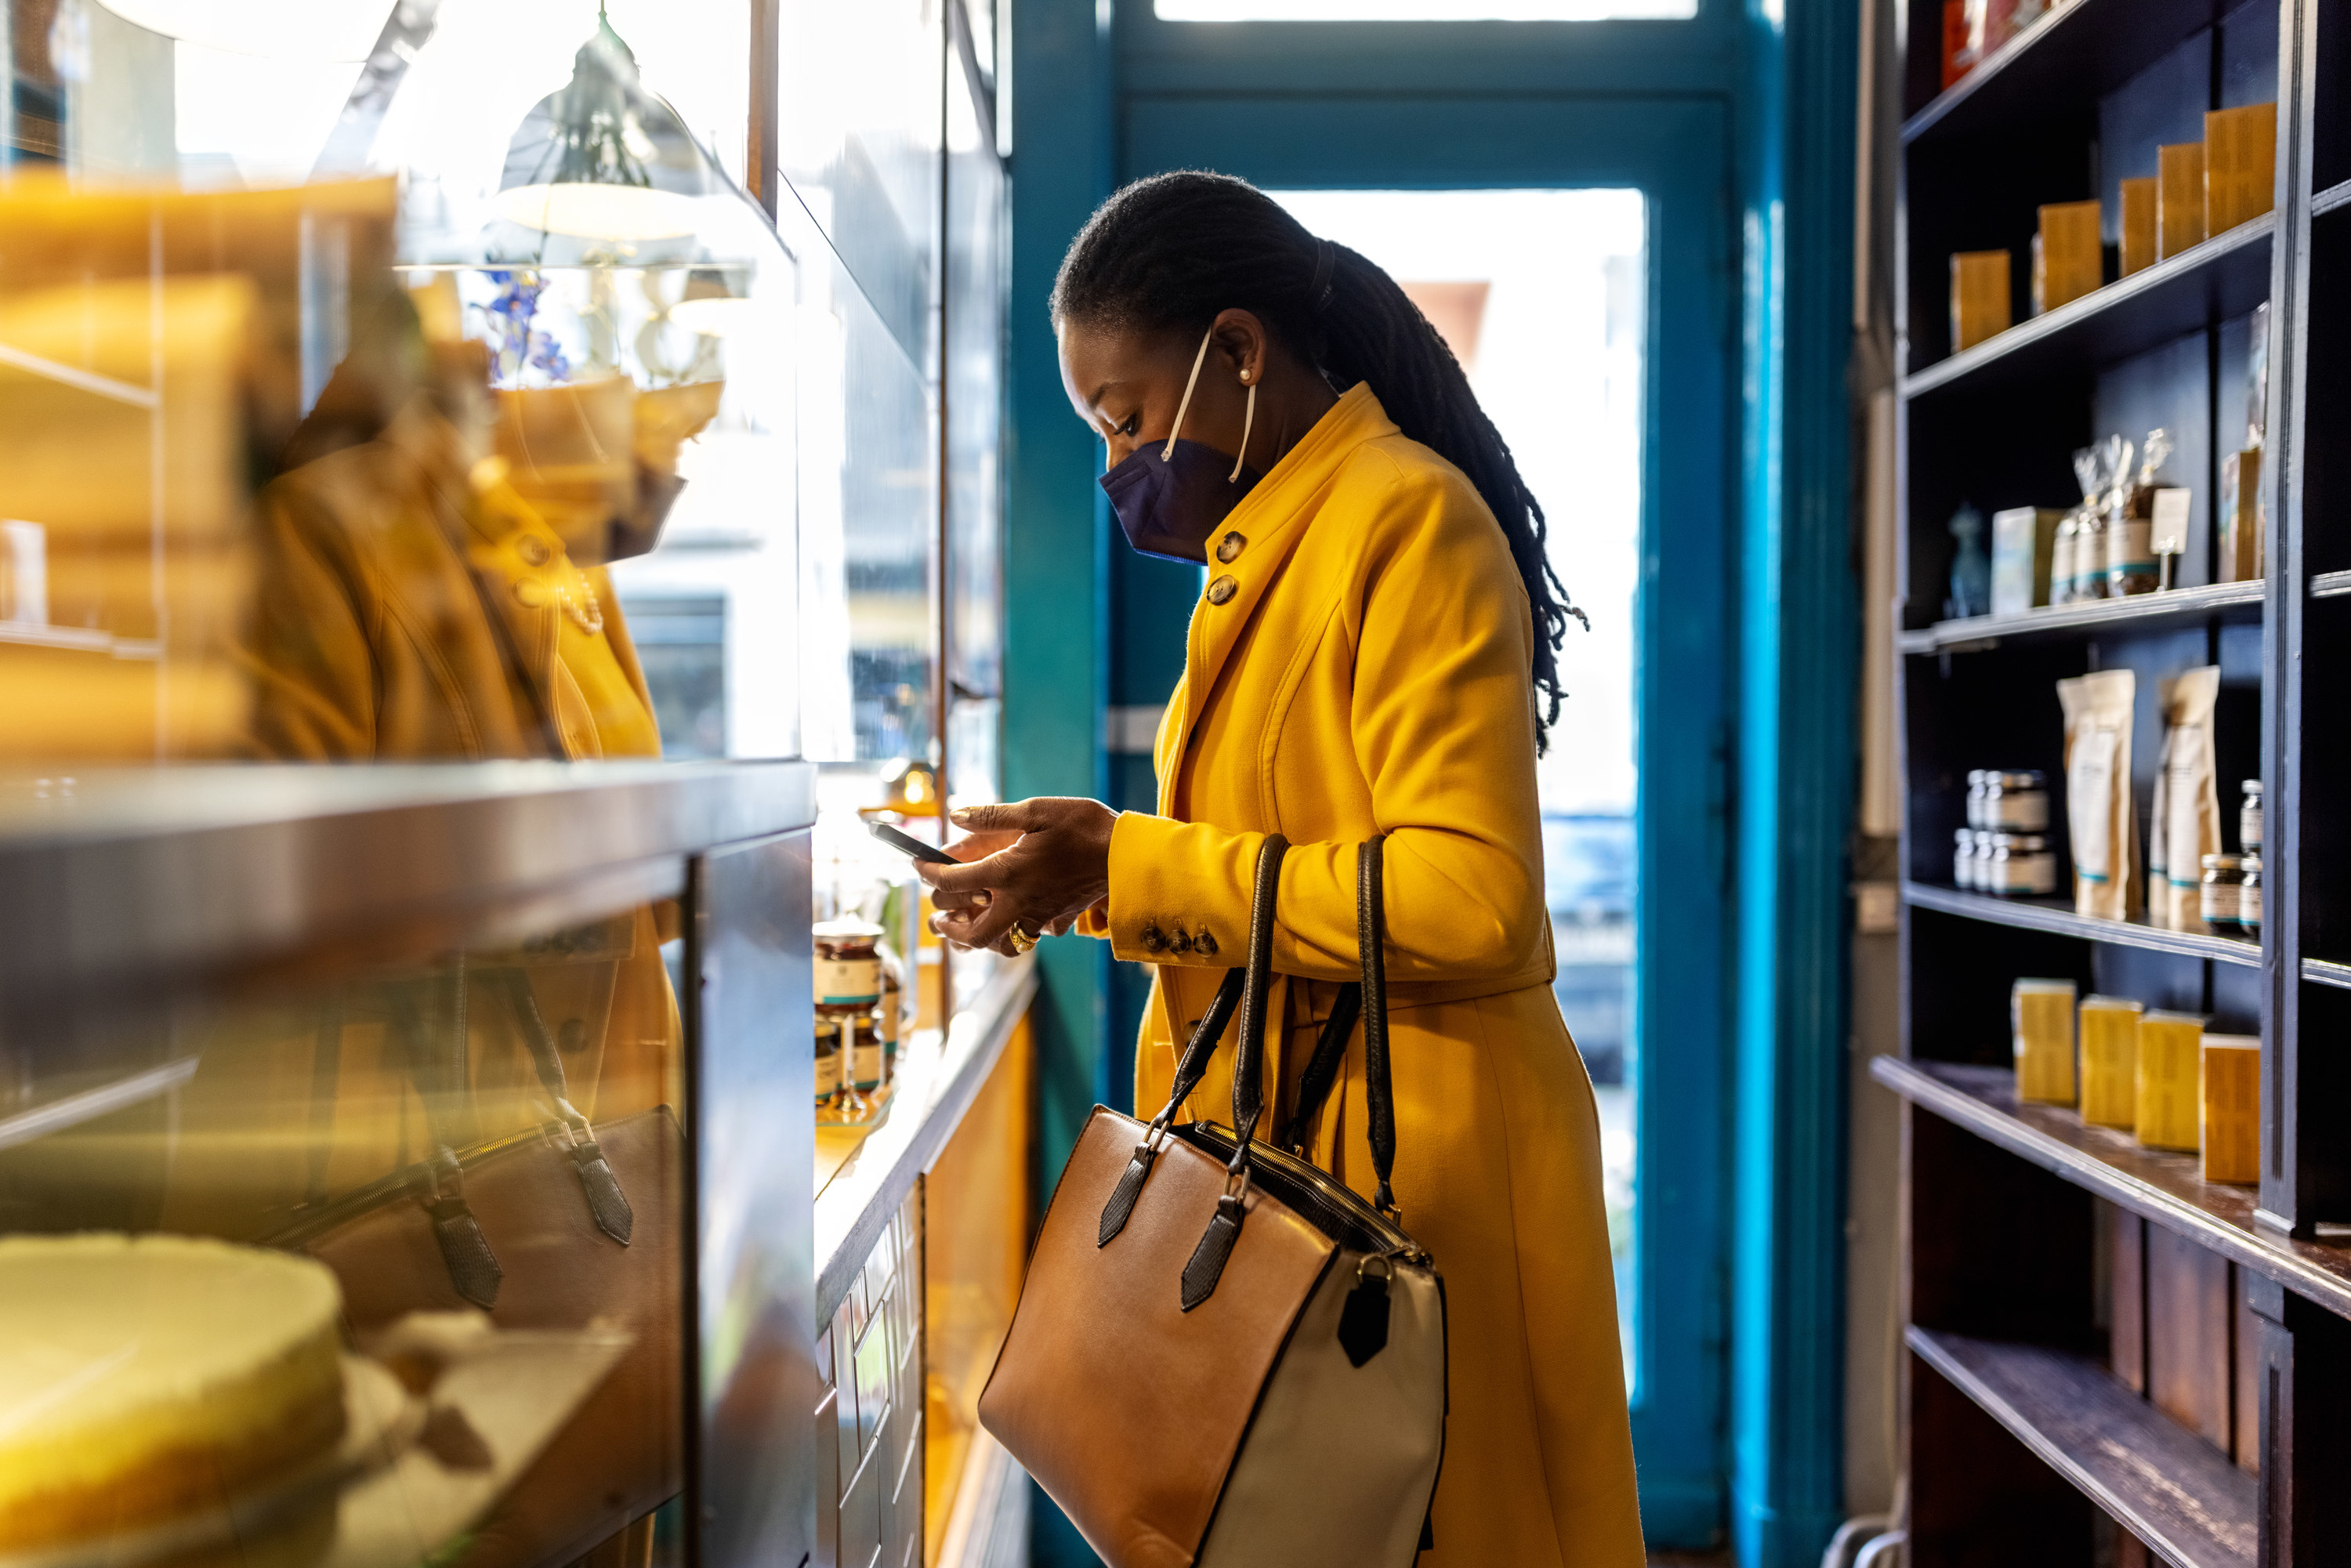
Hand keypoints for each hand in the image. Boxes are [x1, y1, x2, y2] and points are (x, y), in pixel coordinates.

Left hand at [921, 798, 1116, 955]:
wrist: (1130, 857)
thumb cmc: (1085, 827)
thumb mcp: (1036, 810)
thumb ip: (992, 815)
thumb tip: (956, 815)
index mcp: (1007, 873)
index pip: (952, 881)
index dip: (928, 873)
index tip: (918, 864)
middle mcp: (1018, 903)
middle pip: (971, 933)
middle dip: (948, 928)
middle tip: (937, 919)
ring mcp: (1039, 918)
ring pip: (998, 945)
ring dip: (975, 940)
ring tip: (964, 928)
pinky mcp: (1057, 922)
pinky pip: (1026, 937)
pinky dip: (1010, 935)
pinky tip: (1009, 920)